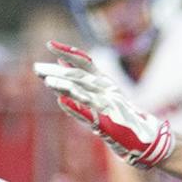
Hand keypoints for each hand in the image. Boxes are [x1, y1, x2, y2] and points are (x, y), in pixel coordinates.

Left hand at [33, 41, 172, 168]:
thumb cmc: (119, 114)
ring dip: (65, 87)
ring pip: (83, 93)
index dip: (68, 52)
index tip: (49, 45)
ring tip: (47, 82)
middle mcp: (106, 90)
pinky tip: (62, 101)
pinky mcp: (108, 124)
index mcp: (104, 81)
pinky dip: (76, 107)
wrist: (144, 137)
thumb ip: (80, 78)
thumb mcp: (99, 93)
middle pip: (79, 77)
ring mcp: (107, 106)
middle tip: (37, 69)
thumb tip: (60, 62)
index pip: (84, 62)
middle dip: (57, 73)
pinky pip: (90, 114)